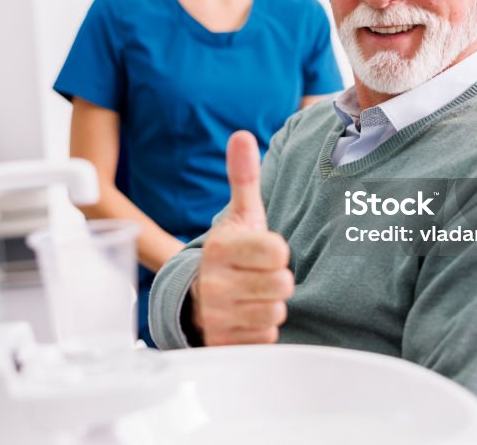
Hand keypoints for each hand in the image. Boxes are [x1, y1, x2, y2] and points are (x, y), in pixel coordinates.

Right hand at [191, 131, 294, 344]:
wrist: (195, 296)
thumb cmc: (229, 253)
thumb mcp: (240, 215)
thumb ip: (244, 177)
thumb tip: (243, 136)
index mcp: (221, 247)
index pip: (278, 250)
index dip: (277, 251)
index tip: (263, 251)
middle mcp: (214, 282)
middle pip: (281, 284)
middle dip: (276, 280)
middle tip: (259, 274)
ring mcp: (216, 314)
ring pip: (275, 312)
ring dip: (269, 305)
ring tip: (252, 294)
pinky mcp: (221, 341)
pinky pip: (265, 337)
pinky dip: (260, 329)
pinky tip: (246, 315)